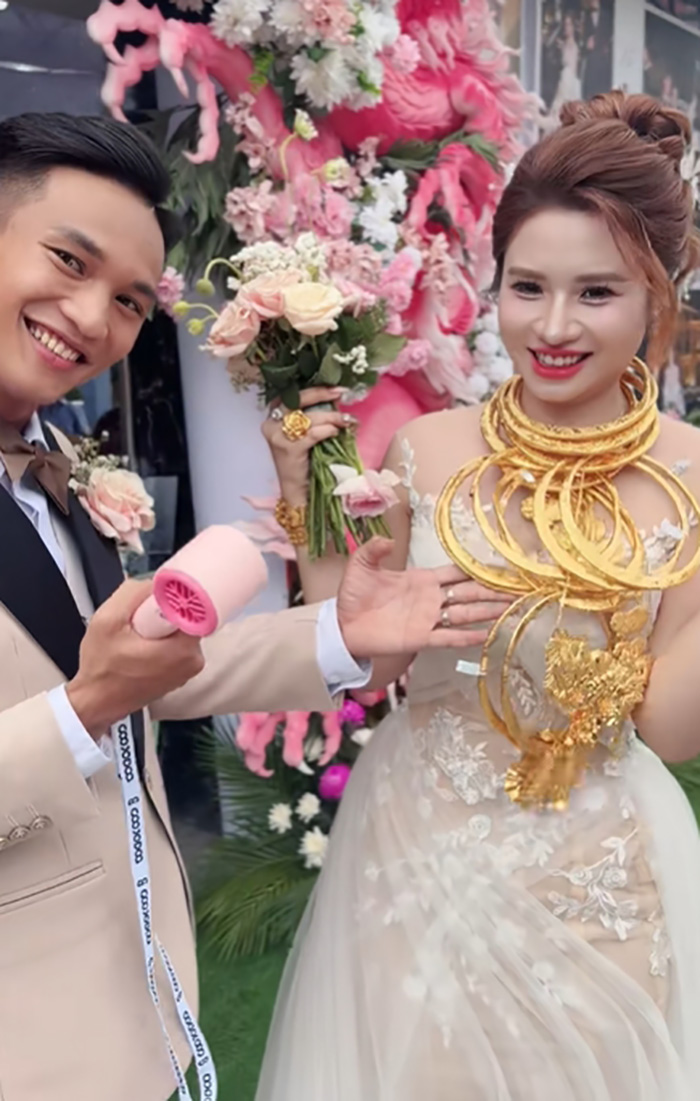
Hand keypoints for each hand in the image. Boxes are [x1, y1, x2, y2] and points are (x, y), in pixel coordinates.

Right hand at [66, 580, 204, 737]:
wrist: (97, 701)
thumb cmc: (102, 667)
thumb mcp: (108, 620)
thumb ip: (133, 592)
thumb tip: (156, 579)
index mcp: (184, 648)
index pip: (197, 606)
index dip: (177, 594)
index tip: (158, 596)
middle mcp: (194, 660)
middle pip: (189, 616)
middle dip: (165, 611)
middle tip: (139, 620)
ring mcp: (189, 669)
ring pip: (182, 629)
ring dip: (162, 626)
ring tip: (137, 636)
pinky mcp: (182, 673)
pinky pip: (177, 644)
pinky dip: (162, 641)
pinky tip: (142, 647)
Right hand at [261, 386, 356, 503]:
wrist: (297, 490)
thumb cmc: (304, 460)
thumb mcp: (304, 433)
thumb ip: (313, 416)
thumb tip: (335, 399)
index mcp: (273, 416)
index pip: (291, 395)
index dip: (313, 389)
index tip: (334, 387)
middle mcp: (271, 424)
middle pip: (297, 400)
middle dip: (321, 394)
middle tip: (340, 393)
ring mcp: (277, 437)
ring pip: (307, 418)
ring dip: (330, 417)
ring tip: (345, 420)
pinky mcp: (287, 449)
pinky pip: (311, 434)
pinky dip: (326, 431)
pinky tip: (335, 432)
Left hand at [336, 538, 510, 659]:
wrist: (342, 626)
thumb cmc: (353, 596)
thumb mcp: (361, 565)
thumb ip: (374, 549)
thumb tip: (389, 539)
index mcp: (422, 579)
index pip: (456, 573)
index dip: (477, 571)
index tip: (501, 568)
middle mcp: (431, 599)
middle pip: (468, 593)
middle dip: (493, 591)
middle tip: (518, 590)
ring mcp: (428, 619)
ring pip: (465, 614)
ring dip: (487, 612)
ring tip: (512, 610)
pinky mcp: (421, 638)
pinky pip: (449, 638)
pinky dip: (468, 637)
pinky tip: (487, 634)